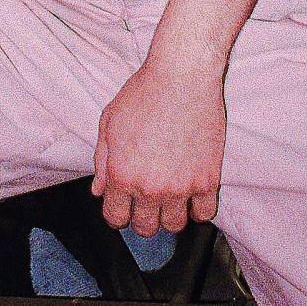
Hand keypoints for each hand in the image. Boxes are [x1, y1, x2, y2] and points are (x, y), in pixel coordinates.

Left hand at [91, 57, 225, 236]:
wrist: (182, 77)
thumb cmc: (143, 93)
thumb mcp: (109, 122)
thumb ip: (102, 160)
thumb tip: (99, 189)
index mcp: (121, 174)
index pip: (115, 218)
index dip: (117, 214)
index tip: (123, 208)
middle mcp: (149, 187)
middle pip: (145, 228)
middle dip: (142, 218)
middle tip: (146, 202)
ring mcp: (180, 187)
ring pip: (174, 226)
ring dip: (170, 215)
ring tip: (170, 197)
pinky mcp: (207, 180)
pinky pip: (204, 214)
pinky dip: (198, 209)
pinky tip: (192, 194)